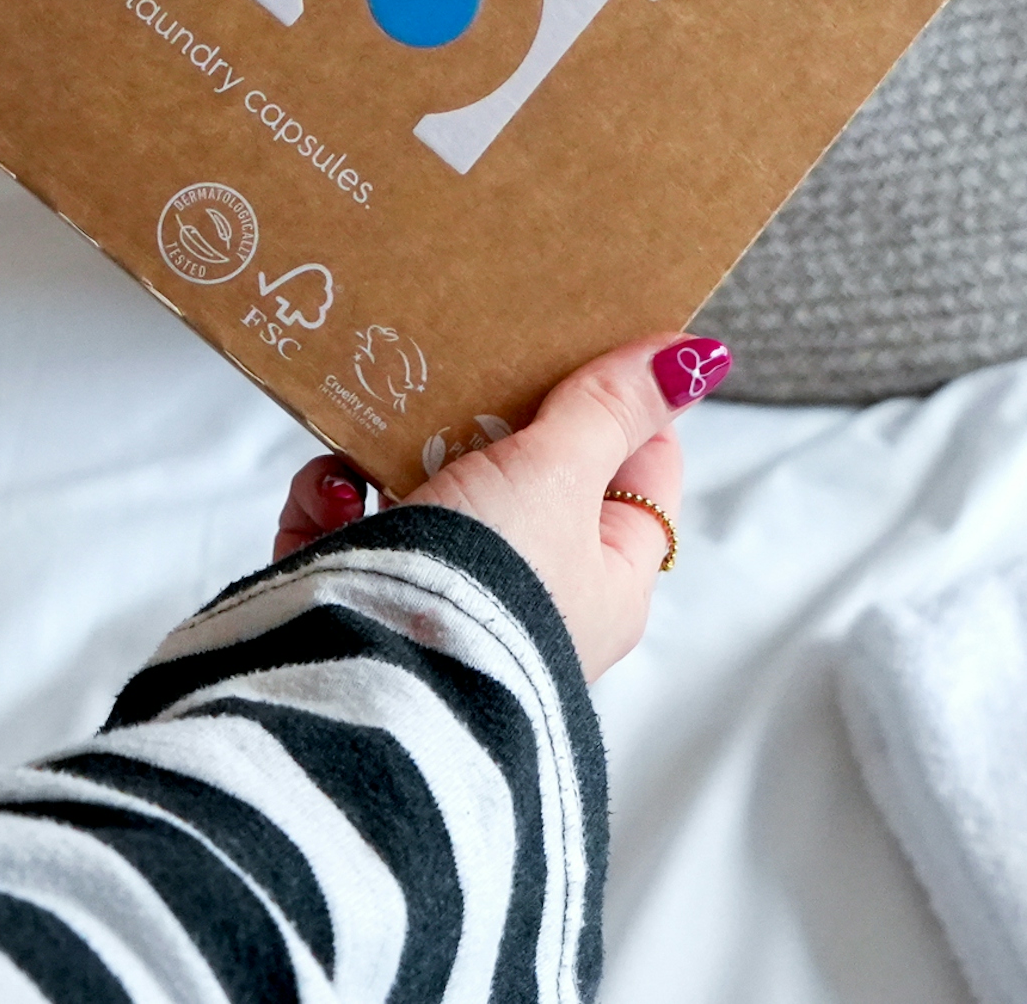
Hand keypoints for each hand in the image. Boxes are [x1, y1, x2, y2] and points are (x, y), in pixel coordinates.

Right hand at [267, 332, 730, 676]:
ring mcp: (441, 602)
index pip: (639, 475)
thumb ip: (610, 410)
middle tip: (463, 368)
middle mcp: (530, 597)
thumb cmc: (483, 589)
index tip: (583, 340)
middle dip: (483, 418)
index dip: (620, 405)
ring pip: (422, 493)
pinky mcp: (357, 605)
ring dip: (392, 454)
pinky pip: (350, 529)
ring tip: (375, 432)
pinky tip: (330, 495)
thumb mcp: (557, 476)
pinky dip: (333, 501)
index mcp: (604, 581)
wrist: (358, 686)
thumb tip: (697, 358)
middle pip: (523, 475)